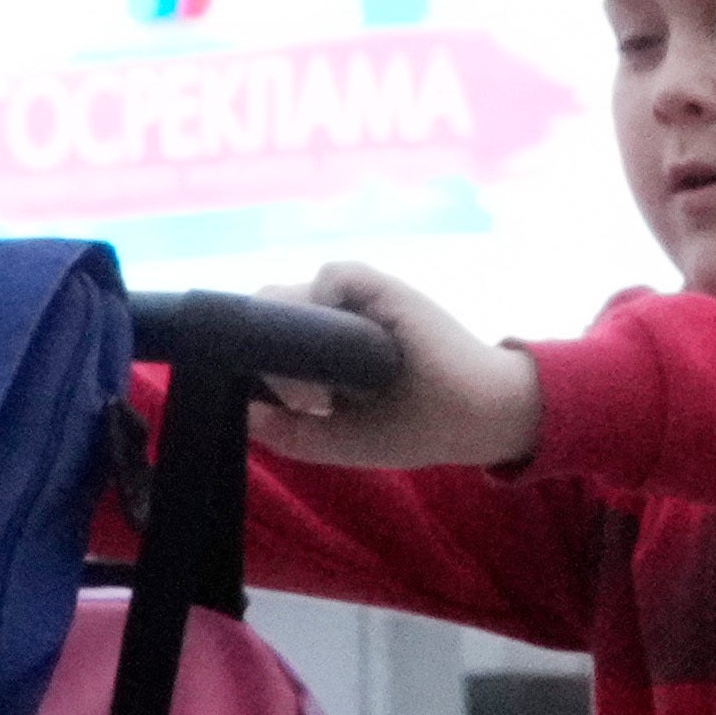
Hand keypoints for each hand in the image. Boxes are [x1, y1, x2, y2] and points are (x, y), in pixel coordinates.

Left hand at [247, 259, 543, 473]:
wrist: (475, 417)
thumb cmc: (412, 428)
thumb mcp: (337, 441)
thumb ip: (286, 433)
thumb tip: (241, 412)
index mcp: (318, 355)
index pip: (261, 339)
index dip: (250, 362)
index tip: (272, 402)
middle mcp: (332, 325)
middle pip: (266, 316)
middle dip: (261, 352)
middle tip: (299, 402)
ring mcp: (357, 305)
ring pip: (289, 296)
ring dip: (289, 339)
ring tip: (318, 394)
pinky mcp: (384, 290)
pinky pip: (336, 273)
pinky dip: (323, 298)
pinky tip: (336, 336)